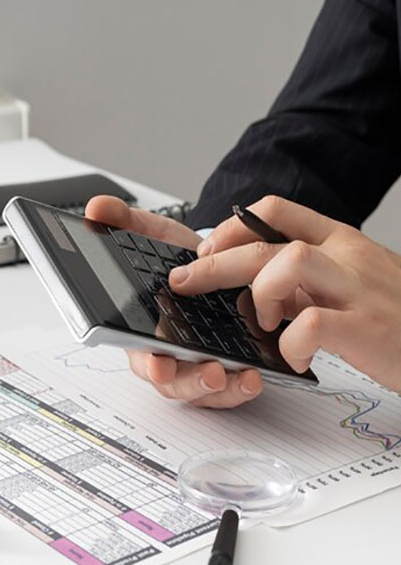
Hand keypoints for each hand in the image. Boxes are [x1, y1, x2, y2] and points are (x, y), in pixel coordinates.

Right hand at [85, 195, 263, 407]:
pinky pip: (229, 392)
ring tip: (243, 376)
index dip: (148, 364)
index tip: (158, 365)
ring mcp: (194, 366)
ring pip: (202, 392)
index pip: (138, 355)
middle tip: (211, 373)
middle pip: (171, 382)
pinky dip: (242, 388)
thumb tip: (96, 209)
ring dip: (220, 390)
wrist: (214, 266)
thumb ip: (123, 222)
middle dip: (190, 383)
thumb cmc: (177, 261)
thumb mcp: (150, 235)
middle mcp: (166, 354)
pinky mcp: (224, 370)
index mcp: (140, 329)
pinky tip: (256, 375)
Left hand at [169, 195, 400, 389]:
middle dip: (214, 262)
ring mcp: (359, 290)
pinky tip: (293, 355)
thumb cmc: (396, 317)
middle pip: (266, 242)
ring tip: (261, 320)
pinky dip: (290, 341)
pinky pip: (312, 323)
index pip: (277, 209)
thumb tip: (250, 284)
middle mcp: (347, 257)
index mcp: (340, 240)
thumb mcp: (350, 282)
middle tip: (185, 281)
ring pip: (288, 262)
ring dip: (259, 292)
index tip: (206, 249)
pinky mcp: (368, 329)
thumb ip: (304, 279)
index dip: (231, 226)